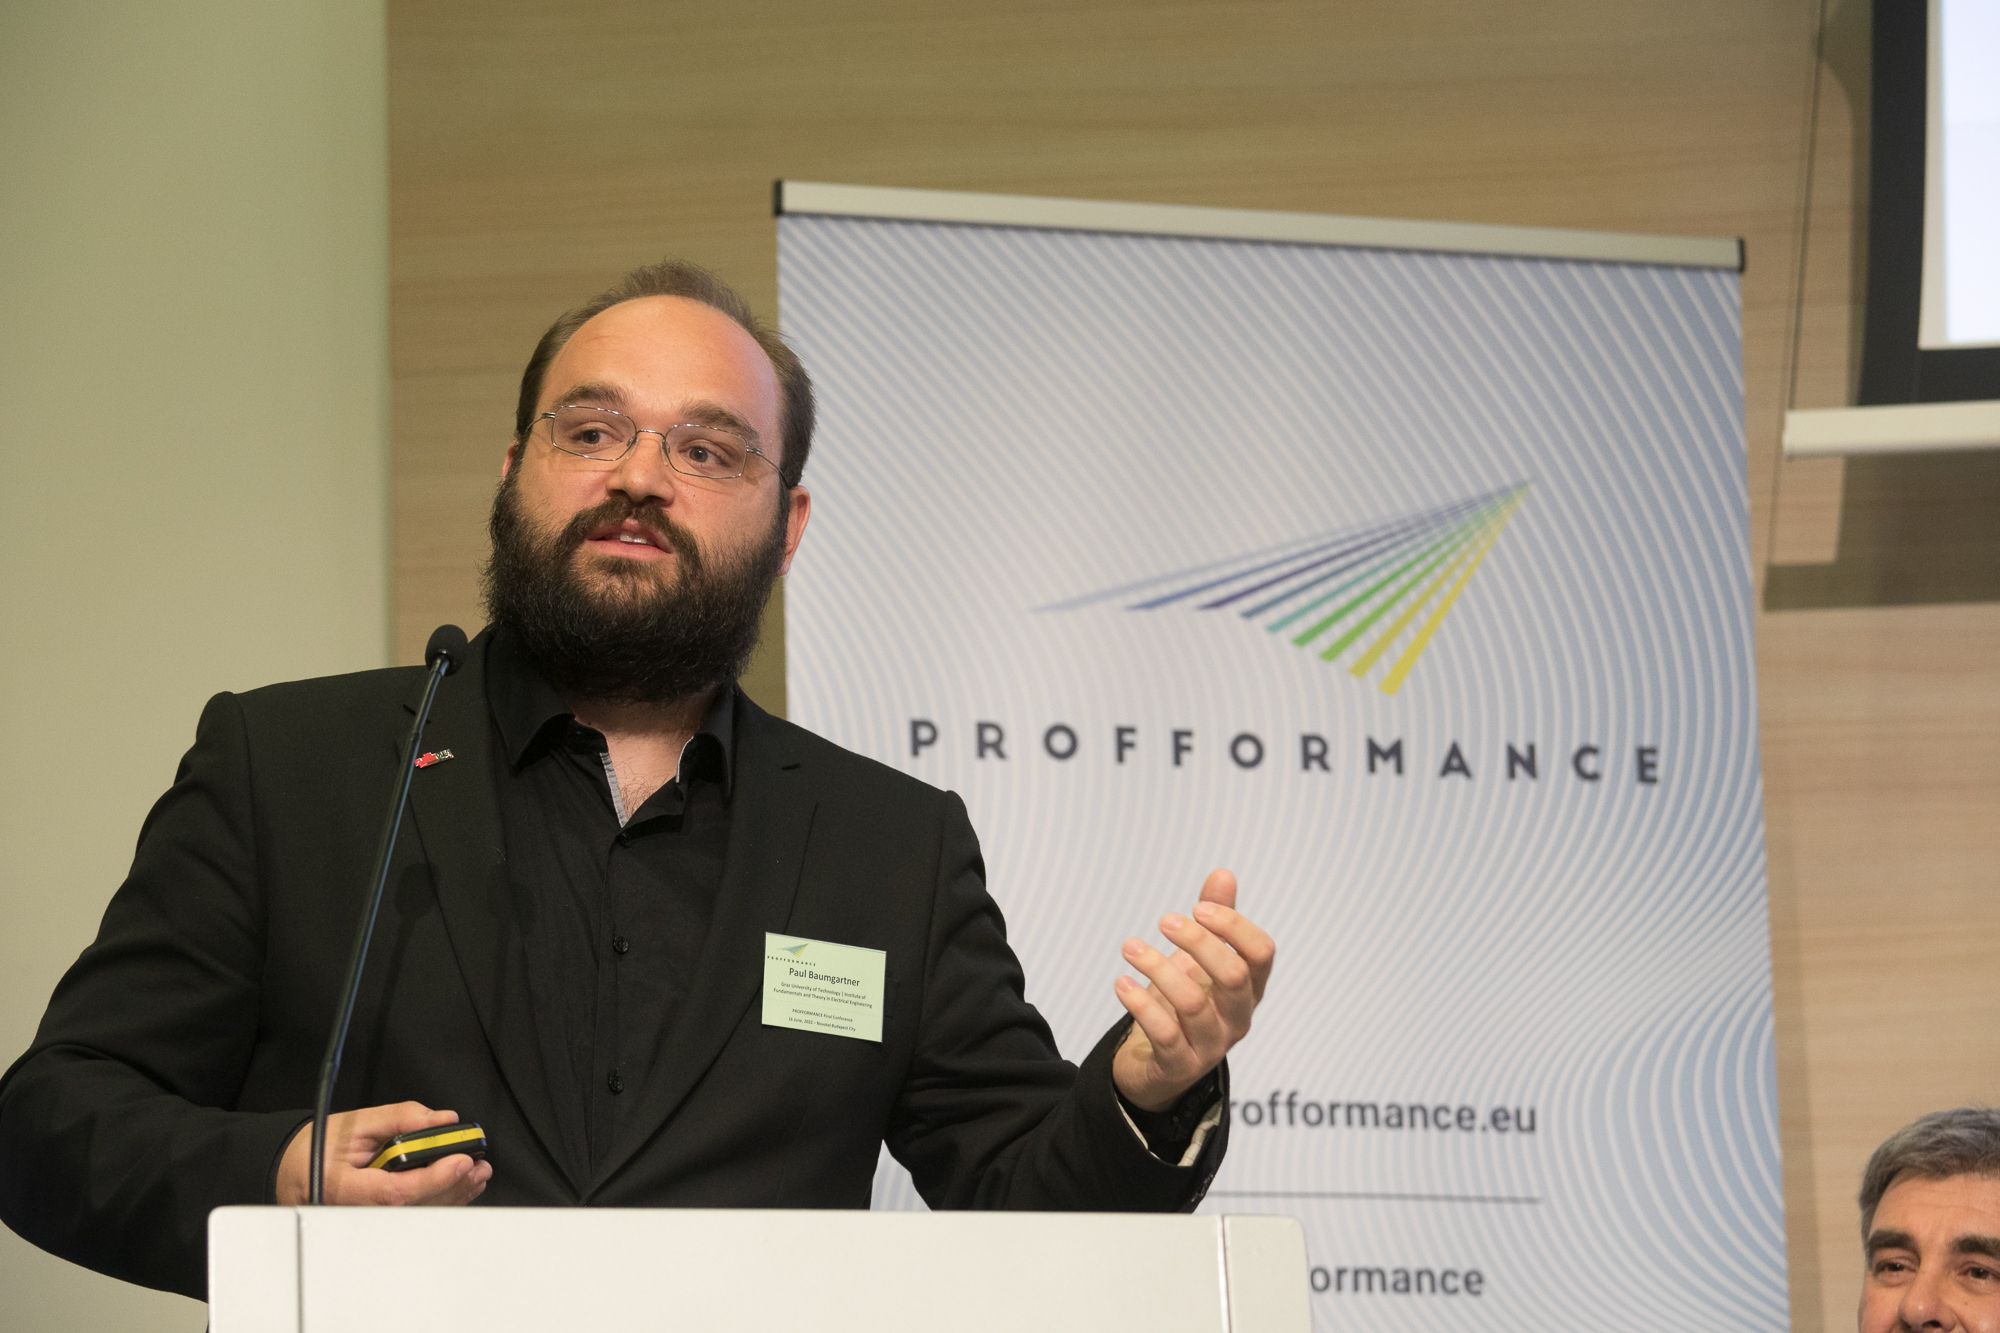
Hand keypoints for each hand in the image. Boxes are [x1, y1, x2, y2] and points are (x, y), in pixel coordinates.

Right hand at [275, 1102, 491, 1205]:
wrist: (294, 1171)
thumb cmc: (315, 1149)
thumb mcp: (352, 1122)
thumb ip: (398, 1118)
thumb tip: (439, 1120)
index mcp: (343, 1188)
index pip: (395, 1191)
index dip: (433, 1178)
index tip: (459, 1160)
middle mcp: (356, 1211)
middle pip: (413, 1207)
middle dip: (452, 1186)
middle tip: (478, 1166)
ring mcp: (368, 1220)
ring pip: (418, 1215)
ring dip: (453, 1196)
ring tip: (477, 1175)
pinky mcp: (378, 1219)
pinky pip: (414, 1215)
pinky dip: (440, 1201)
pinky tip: (459, 1187)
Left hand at [1111, 869, 1273, 1112]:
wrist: (1157, 1063)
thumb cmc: (1183, 1002)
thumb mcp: (1199, 960)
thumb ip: (1214, 921)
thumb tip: (1223, 874)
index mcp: (1249, 988)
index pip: (1261, 953)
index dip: (1234, 926)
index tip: (1198, 907)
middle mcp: (1237, 1017)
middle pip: (1233, 976)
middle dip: (1199, 942)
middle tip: (1165, 920)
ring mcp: (1212, 1045)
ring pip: (1193, 1002)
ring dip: (1158, 967)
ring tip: (1130, 947)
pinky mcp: (1180, 1065)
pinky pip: (1165, 1034)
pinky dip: (1140, 1004)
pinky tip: (1121, 982)